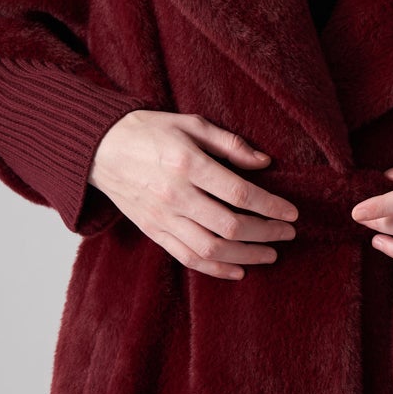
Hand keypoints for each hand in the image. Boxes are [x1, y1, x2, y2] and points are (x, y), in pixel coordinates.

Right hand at [89, 110, 298, 280]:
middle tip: (288, 234)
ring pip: (210, 248)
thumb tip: (264, 163)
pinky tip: (238, 269)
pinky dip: (215, 268)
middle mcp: (175, 195)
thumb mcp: (192, 124)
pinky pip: (187, 257)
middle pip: (230, 225)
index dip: (271, 206)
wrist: (100, 148)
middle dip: (266, 234)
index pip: (239, 193)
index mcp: (187, 163)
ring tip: (271, 254)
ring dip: (246, 256)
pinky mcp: (153, 231)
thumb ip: (230, 144)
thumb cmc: (150, 130)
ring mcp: (162, 217)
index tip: (292, 213)